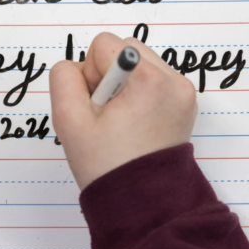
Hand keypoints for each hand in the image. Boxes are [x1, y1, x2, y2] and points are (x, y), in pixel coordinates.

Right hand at [50, 33, 196, 189]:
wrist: (143, 203)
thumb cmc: (108, 167)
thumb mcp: (69, 120)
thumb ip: (63, 78)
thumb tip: (78, 67)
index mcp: (149, 80)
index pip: (104, 45)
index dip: (90, 74)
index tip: (98, 107)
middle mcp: (174, 81)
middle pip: (126, 50)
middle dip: (108, 75)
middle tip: (108, 113)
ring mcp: (183, 92)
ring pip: (138, 64)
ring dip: (123, 84)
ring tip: (122, 119)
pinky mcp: (184, 103)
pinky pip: (153, 80)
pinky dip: (138, 93)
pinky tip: (134, 121)